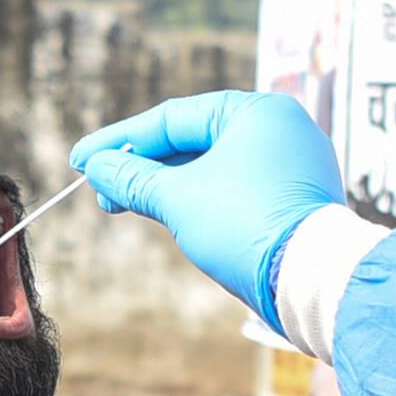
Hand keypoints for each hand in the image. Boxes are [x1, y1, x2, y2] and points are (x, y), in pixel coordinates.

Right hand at [70, 92, 341, 321]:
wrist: (312, 284)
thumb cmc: (248, 228)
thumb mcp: (179, 199)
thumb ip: (134, 178)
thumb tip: (97, 167)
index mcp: (258, 111)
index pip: (174, 118)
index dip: (121, 141)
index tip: (83, 161)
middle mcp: (281, 129)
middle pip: (193, 141)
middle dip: (142, 168)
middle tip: (102, 193)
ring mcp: (292, 166)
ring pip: (213, 168)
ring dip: (167, 187)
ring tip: (126, 206)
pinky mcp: (294, 201)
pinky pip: (236, 189)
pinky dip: (199, 200)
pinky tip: (169, 215)